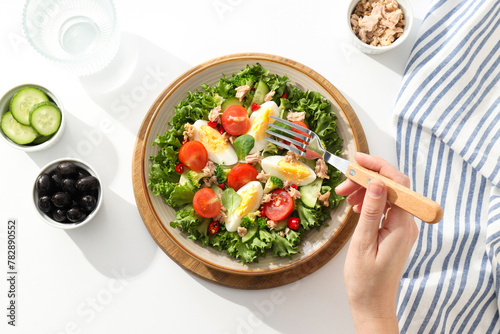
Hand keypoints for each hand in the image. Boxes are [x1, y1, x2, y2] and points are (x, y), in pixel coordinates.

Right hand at [336, 153, 417, 333]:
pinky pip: (384, 208)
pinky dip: (367, 201)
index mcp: (401, 226)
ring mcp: (401, 228)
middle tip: (342, 184)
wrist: (372, 304)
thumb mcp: (363, 243)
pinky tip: (354, 206)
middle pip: (392, 187)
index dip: (377, 167)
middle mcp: (406, 224)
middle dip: (367, 178)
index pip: (397, 184)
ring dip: (364, 190)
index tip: (357, 160)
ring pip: (386, 196)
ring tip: (343, 196)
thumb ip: (371, 211)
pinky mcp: (394, 232)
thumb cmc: (365, 280)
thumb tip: (377, 182)